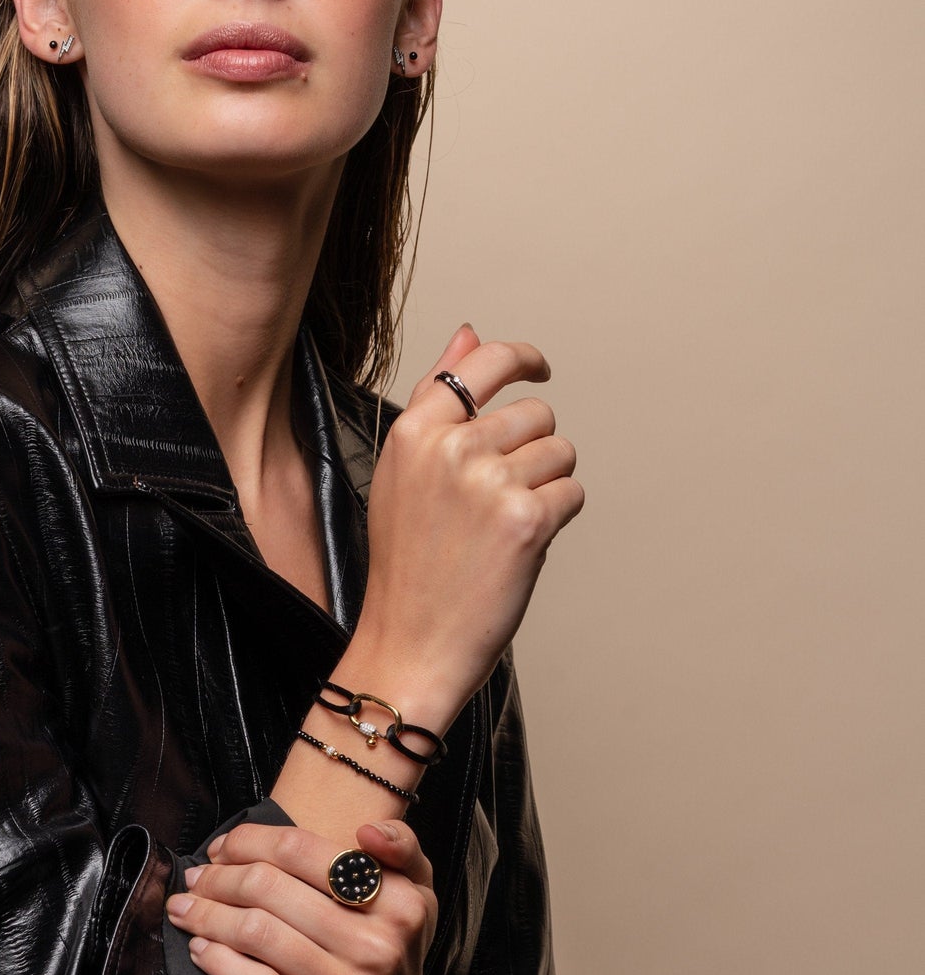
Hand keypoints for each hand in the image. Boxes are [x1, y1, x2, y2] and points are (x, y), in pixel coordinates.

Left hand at [164, 816, 457, 974]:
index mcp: (399, 900)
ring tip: (186, 909)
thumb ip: (401, 848)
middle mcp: (379, 945)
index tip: (223, 847)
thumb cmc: (394, 954)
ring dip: (208, 916)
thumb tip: (366, 829)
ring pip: (258, 935)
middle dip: (219, 878)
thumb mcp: (418, 895)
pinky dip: (221, 964)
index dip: (250, 841)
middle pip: (270, 889)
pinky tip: (201, 951)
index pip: (301, 850)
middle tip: (196, 879)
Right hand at [347, 324, 585, 725]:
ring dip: (546, 487)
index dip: (521, 359)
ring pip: (559, 453)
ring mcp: (489, 481)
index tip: (539, 368)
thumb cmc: (407, 564)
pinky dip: (556, 520)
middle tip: (494, 504)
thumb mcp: (403, 472)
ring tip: (500, 529)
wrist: (408, 642)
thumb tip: (470, 332)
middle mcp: (450, 447)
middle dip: (531, 453)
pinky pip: (572, 493)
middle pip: (535, 414)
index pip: (483, 363)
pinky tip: (517, 548)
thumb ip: (437, 400)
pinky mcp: (526, 519)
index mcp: (413, 431)